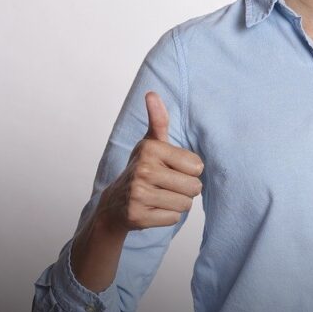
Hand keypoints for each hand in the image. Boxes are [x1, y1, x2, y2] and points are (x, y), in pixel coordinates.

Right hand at [95, 91, 203, 233]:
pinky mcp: (138, 217)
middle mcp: (143, 170)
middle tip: (168, 185)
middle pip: (194, 187)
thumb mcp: (150, 143)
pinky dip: (167, 216)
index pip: (197, 166)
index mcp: (150, 149)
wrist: (115, 203)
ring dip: (177, 203)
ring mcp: (139, 195)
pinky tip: (153, 209)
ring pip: (185, 204)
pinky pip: (173, 218)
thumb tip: (151, 93)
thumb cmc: (142, 169)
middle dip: (186, 189)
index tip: (172, 168)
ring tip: (160, 196)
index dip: (189, 170)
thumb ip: (158, 120)